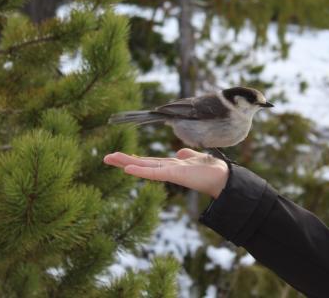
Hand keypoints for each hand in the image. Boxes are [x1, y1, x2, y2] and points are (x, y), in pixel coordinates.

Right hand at [103, 148, 228, 198]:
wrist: (222, 177)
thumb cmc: (211, 169)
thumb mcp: (195, 157)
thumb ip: (187, 154)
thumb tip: (180, 152)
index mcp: (172, 165)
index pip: (150, 162)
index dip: (135, 159)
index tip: (121, 157)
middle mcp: (168, 169)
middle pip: (142, 163)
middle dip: (124, 160)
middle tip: (106, 158)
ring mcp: (169, 172)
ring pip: (144, 167)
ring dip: (126, 163)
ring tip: (110, 159)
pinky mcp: (174, 174)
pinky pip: (154, 172)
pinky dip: (140, 171)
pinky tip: (127, 169)